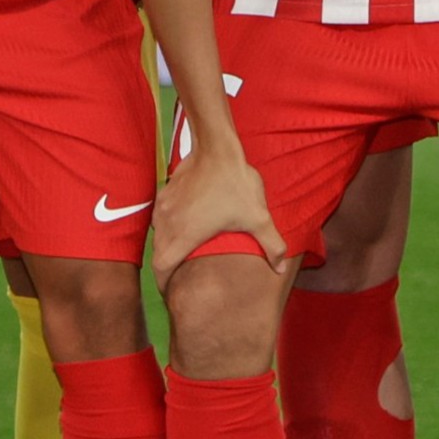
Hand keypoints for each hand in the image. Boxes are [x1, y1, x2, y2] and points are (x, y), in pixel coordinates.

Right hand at [145, 139, 283, 287]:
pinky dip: (169, 226)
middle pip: (158, 255)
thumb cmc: (235, 184)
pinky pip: (161, 218)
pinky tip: (185, 223)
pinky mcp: (164, 194)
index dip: (164, 285)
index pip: (161, 269)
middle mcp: (167, 225)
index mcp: (184, 236)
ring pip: (158, 236)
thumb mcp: (258, 217)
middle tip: (179, 276)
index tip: (171, 291)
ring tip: (184, 251)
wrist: (216, 147)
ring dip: (168, 246)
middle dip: (166, 268)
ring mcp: (163, 208)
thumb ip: (271, 245)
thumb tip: (280, 269)